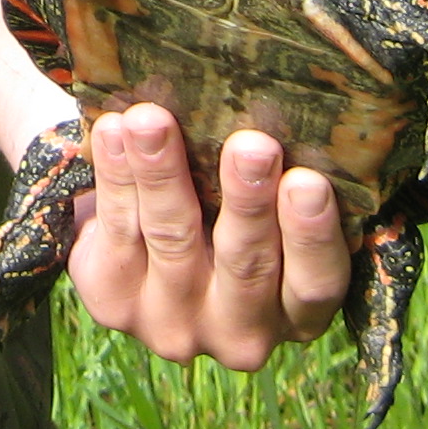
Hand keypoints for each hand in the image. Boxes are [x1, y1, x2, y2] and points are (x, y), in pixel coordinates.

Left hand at [65, 103, 349, 369]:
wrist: (142, 235)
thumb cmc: (227, 205)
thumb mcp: (269, 205)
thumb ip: (284, 175)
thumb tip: (302, 97)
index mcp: (296, 312)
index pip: (314, 282)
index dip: (311, 236)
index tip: (307, 180)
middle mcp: (239, 331)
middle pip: (245, 264)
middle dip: (248, 200)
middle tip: (252, 145)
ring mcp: (173, 323)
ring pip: (173, 240)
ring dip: (163, 174)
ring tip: (154, 122)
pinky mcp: (114, 304)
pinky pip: (118, 232)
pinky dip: (116, 176)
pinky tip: (113, 131)